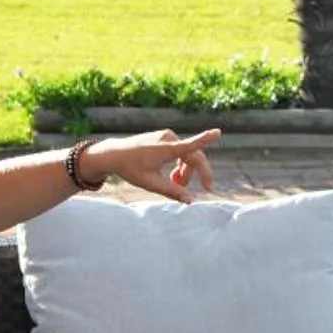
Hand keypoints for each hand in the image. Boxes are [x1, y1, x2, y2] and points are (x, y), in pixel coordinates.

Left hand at [86, 129, 220, 202]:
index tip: (218, 132)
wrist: (114, 154)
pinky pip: (180, 151)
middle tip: (204, 190)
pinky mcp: (164, 137)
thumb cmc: (130, 168)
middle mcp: (168, 138)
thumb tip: (191, 200)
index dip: (205, 139)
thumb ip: (172, 191)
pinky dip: (179, 164)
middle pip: (193, 157)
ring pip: (187, 155)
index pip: (190, 145)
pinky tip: (173, 176)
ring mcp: (167, 136)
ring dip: (186, 171)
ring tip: (176, 185)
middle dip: (195, 175)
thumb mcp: (151, 183)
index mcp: (166, 148)